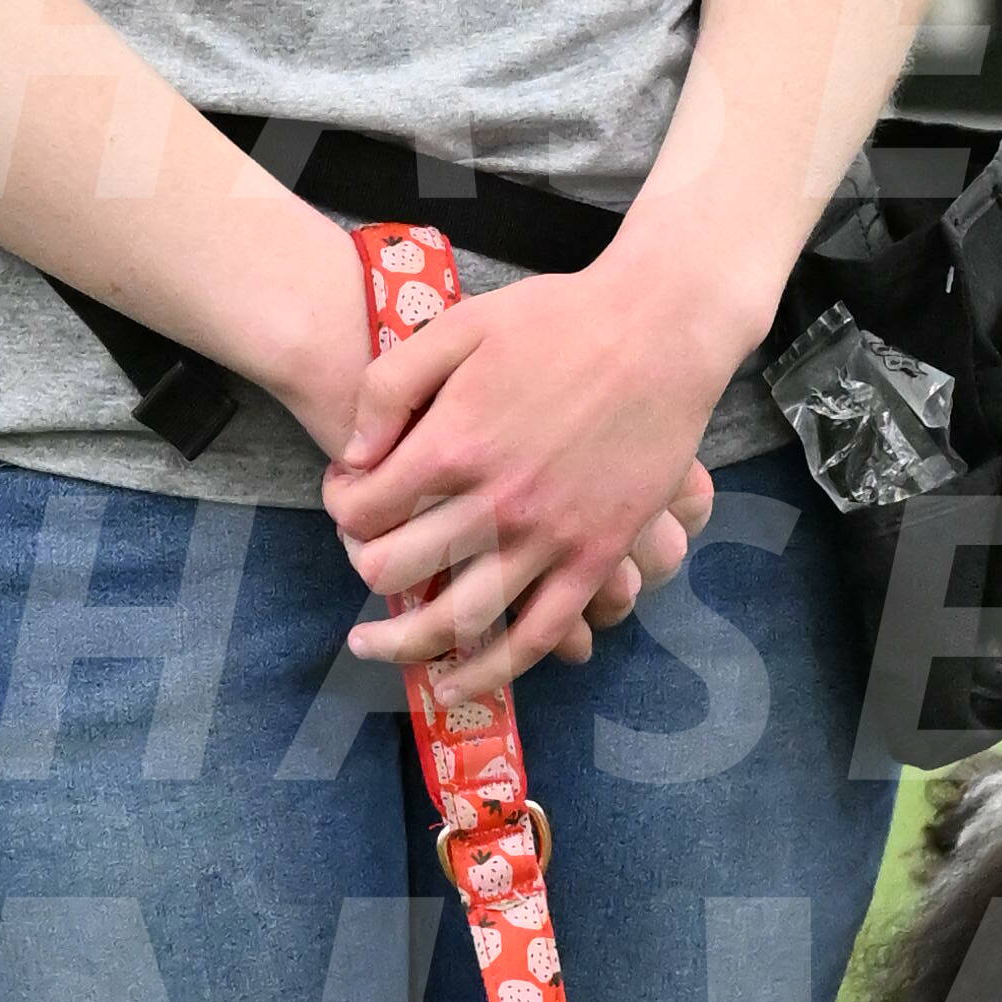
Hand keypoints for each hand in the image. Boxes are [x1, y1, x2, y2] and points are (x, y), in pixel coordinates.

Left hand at [318, 244, 744, 704]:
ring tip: (374, 646)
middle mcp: (495, 502)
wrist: (661, 329)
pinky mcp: (595, 558)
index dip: (340, 505)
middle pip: (394, 569)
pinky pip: (536, 636)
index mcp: (453, 443)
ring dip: (403, 642)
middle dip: (363, 565)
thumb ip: (391, 387)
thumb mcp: (459, 325)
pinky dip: (490, 671)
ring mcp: (548, 538)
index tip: (348, 494)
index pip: (362, 509)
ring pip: (458, 620)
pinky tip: (455, 682)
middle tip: (364, 554)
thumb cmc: (560, 319)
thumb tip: (352, 456)